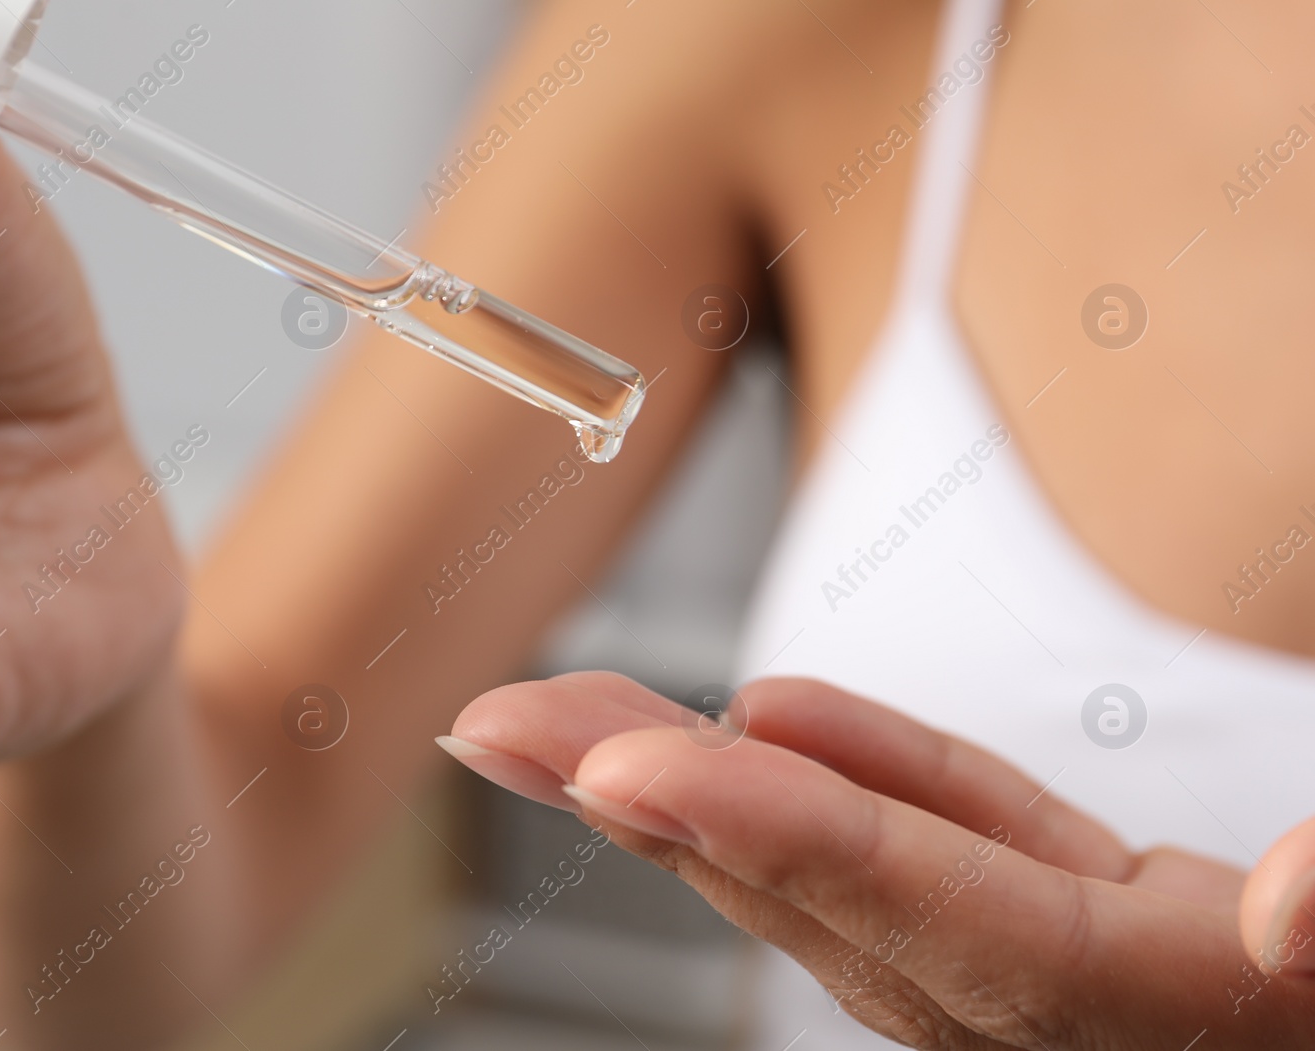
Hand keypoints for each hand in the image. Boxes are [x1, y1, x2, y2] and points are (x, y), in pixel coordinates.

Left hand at [442, 672, 1314, 1046]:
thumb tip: (1302, 911)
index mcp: (1176, 1013)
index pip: (950, 920)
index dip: (783, 840)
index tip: (623, 777)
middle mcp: (1087, 1013)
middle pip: (837, 901)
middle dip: (659, 804)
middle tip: (497, 728)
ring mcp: (1072, 971)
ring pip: (854, 875)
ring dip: (704, 786)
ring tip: (564, 719)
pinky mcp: (1088, 925)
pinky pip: (943, 857)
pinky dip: (846, 784)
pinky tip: (761, 724)